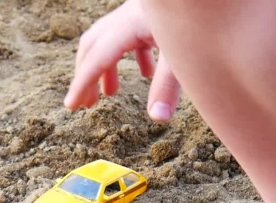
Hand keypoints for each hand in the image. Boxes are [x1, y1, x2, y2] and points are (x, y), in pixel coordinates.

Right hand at [64, 0, 180, 122]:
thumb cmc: (205, 15)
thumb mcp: (185, 55)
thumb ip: (169, 86)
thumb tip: (157, 118)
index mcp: (129, 24)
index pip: (97, 59)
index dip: (82, 84)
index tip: (70, 107)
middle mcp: (128, 15)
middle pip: (93, 46)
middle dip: (86, 75)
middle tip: (85, 104)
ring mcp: (139, 11)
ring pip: (109, 39)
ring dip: (105, 67)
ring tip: (110, 94)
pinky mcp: (153, 12)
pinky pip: (130, 34)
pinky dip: (129, 56)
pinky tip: (145, 73)